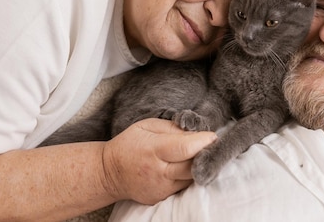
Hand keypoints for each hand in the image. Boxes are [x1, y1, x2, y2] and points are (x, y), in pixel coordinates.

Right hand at [100, 118, 216, 204]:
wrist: (110, 173)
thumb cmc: (130, 144)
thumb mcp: (147, 125)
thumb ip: (172, 127)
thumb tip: (196, 132)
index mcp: (153, 150)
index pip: (185, 148)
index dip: (203, 142)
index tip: (213, 136)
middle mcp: (158, 172)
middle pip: (193, 166)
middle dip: (207, 155)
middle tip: (212, 145)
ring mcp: (161, 188)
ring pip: (192, 178)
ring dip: (200, 166)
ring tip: (201, 154)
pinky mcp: (162, 198)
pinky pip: (184, 186)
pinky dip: (190, 175)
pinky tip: (187, 165)